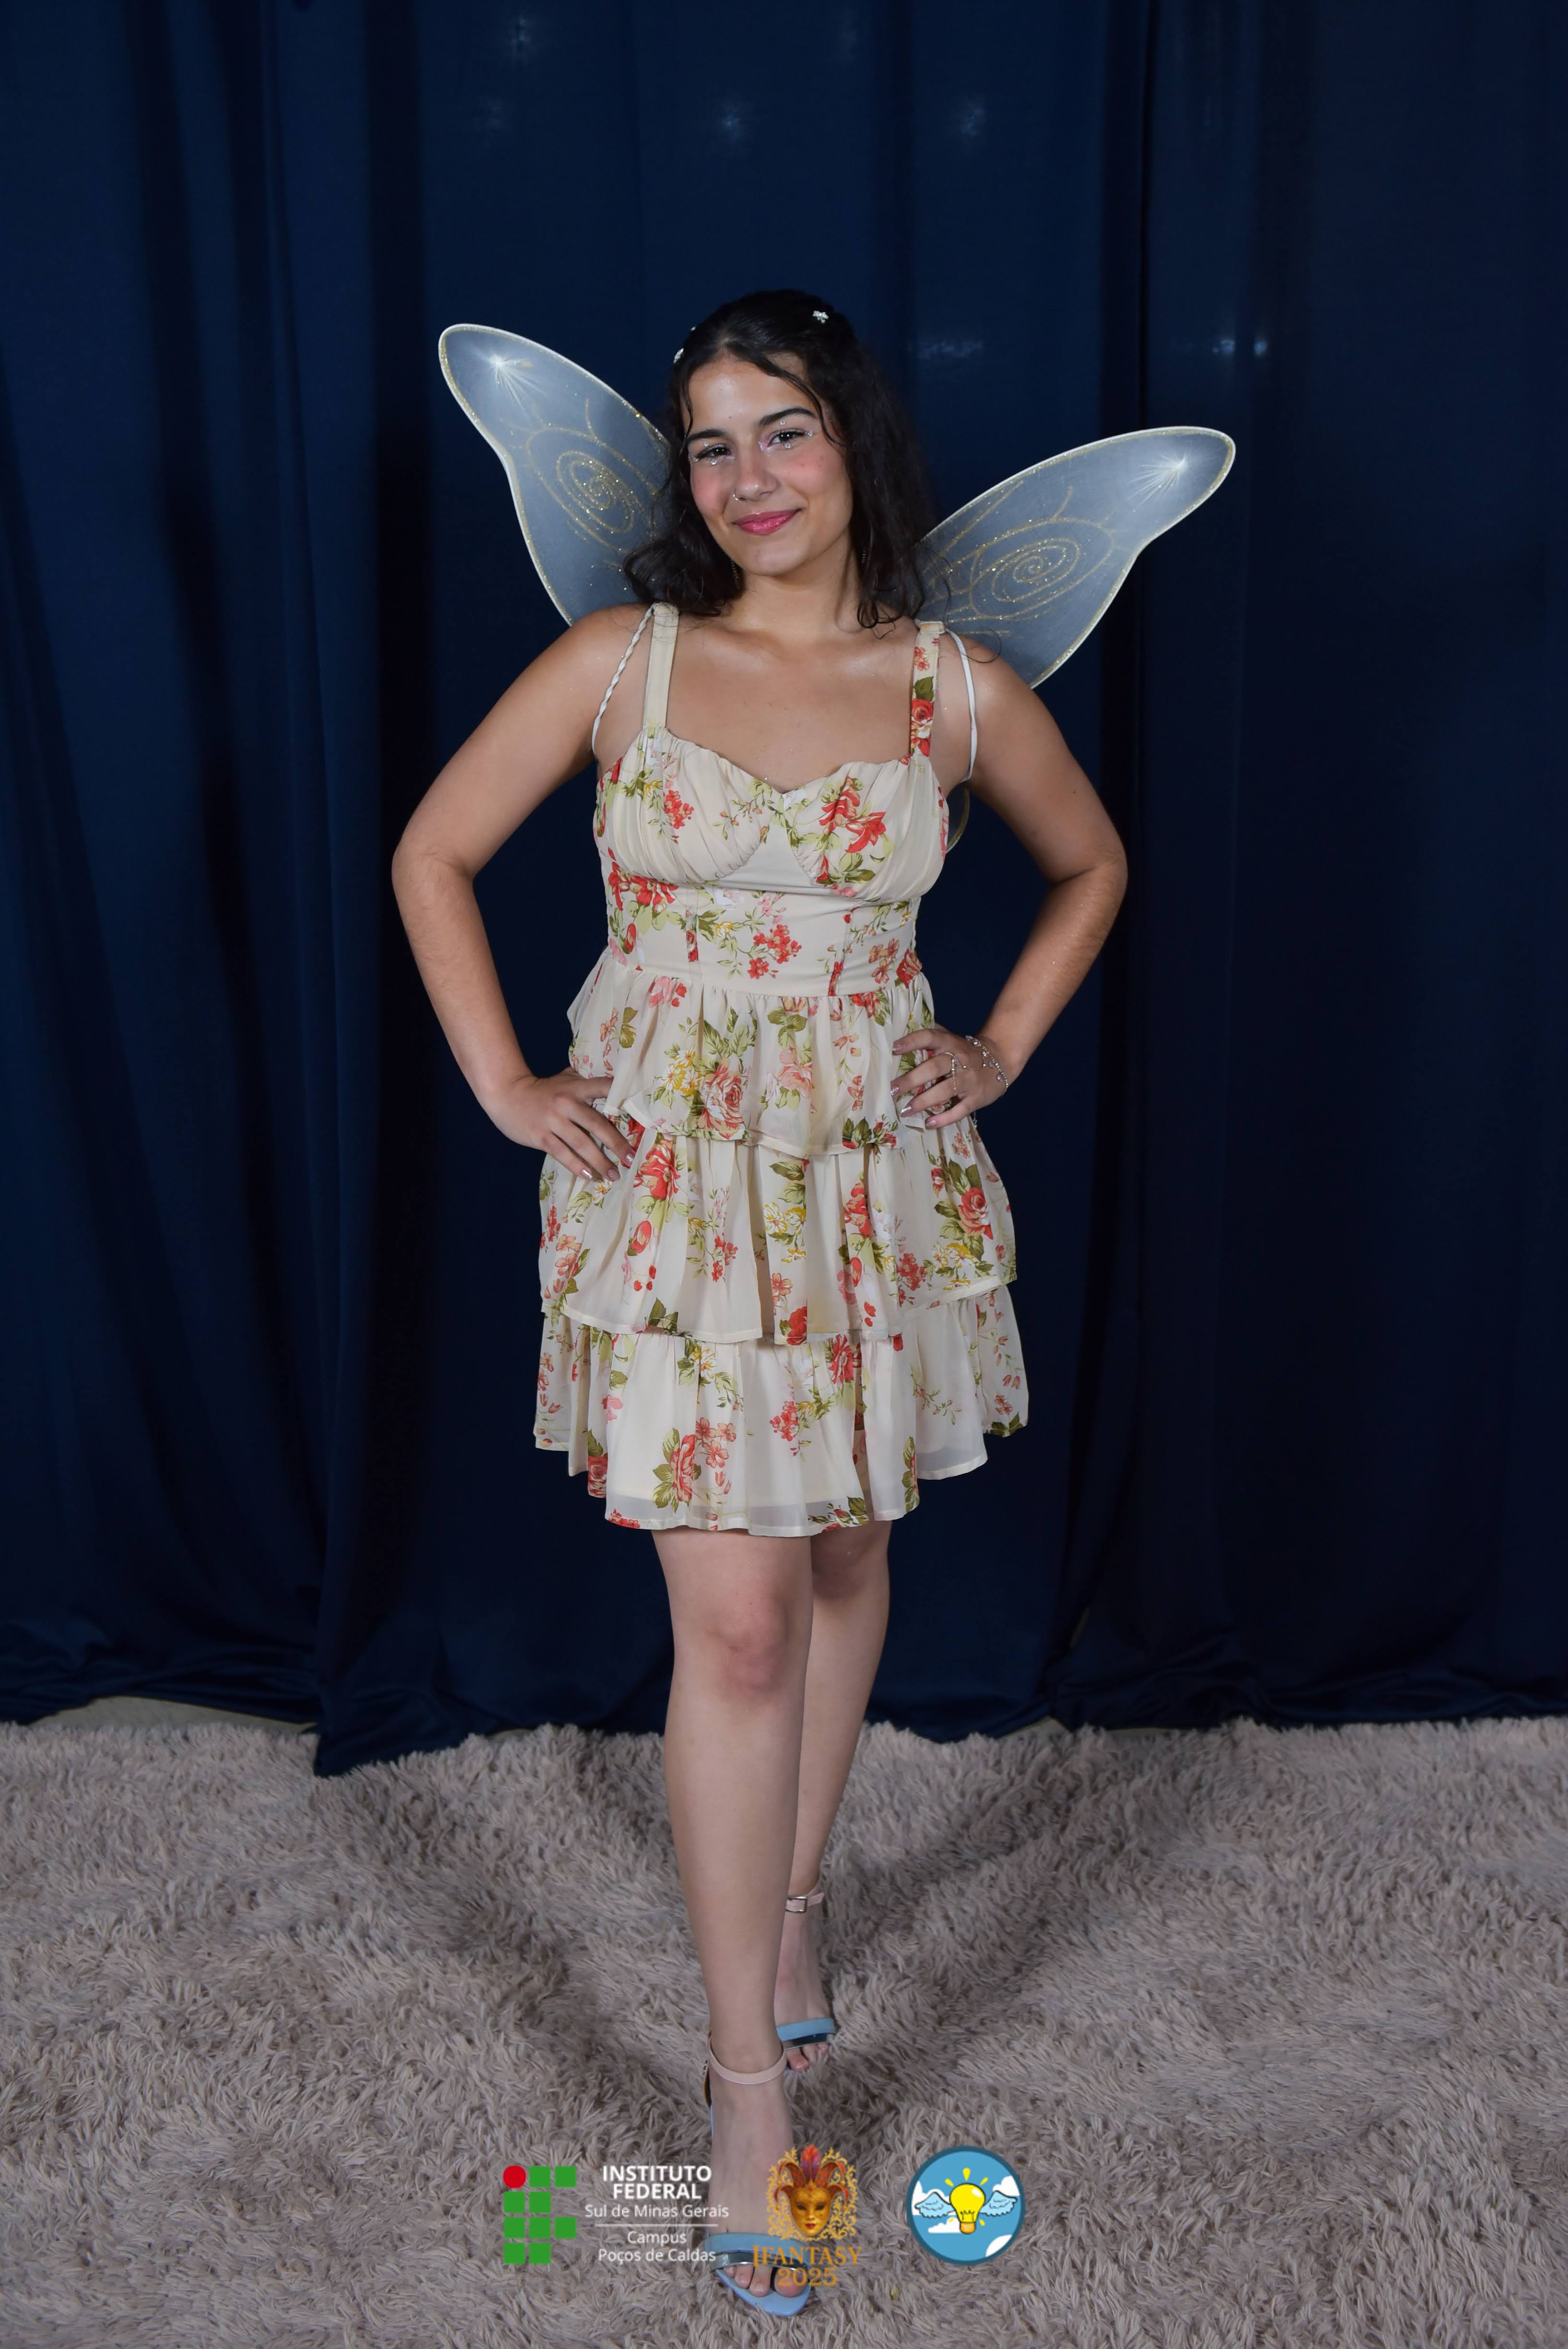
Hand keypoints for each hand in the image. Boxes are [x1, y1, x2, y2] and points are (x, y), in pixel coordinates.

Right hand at [486, 1068, 637, 1179]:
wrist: (507, 1094)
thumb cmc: (540, 1089)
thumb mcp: (563, 1079)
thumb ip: (583, 1082)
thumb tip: (612, 1086)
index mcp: (576, 1087)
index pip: (604, 1089)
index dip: (621, 1098)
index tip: (640, 1114)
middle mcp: (567, 1103)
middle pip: (597, 1124)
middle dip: (616, 1143)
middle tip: (631, 1159)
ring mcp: (553, 1120)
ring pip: (581, 1143)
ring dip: (599, 1161)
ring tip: (613, 1175)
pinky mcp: (541, 1136)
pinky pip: (562, 1153)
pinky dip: (576, 1165)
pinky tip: (588, 1175)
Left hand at [890, 1027, 1007, 1128]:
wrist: (1000, 1059)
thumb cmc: (966, 1051)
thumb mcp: (951, 1039)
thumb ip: (931, 1037)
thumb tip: (900, 1033)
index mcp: (950, 1043)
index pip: (930, 1037)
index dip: (912, 1041)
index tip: (894, 1049)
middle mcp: (960, 1059)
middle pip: (934, 1068)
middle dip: (912, 1079)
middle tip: (892, 1089)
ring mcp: (969, 1080)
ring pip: (945, 1090)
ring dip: (924, 1101)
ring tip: (905, 1110)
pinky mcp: (976, 1097)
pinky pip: (960, 1110)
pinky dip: (945, 1118)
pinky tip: (930, 1123)